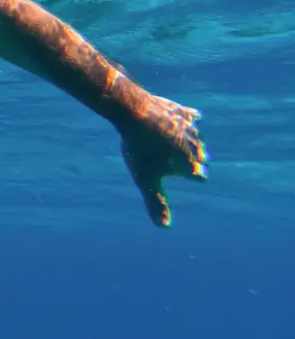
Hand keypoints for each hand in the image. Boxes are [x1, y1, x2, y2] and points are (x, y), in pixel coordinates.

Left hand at [120, 94, 206, 226]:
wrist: (137, 114)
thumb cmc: (141, 151)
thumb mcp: (146, 180)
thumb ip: (156, 202)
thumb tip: (164, 226)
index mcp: (190, 165)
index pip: (199, 176)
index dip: (194, 177)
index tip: (193, 178)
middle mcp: (196, 147)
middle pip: (201, 157)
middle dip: (196, 160)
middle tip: (189, 161)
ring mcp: (191, 128)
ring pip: (197, 138)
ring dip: (192, 142)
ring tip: (182, 143)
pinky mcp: (184, 111)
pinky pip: (192, 117)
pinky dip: (189, 120)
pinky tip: (185, 121)